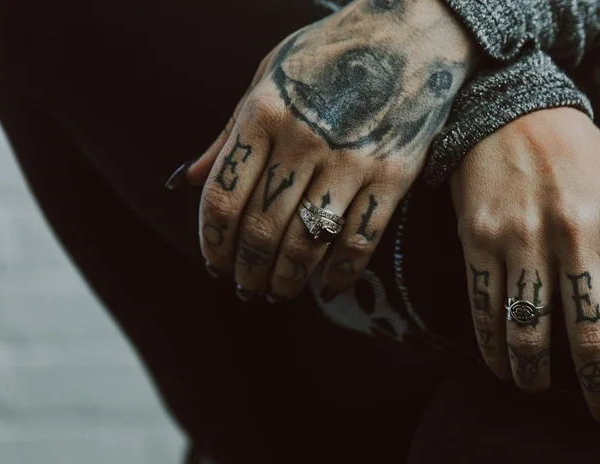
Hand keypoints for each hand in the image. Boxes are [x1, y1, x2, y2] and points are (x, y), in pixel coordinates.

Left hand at [184, 0, 476, 300]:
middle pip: (262, 227)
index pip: (223, 196)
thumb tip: (187, 180)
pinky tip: (327, 287)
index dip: (212, 240)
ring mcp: (352, 161)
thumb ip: (232, 132)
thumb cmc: (333, 53)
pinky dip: (340, 273)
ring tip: (277, 292)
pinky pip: (359, 240)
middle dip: (248, 268)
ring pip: (308, 241)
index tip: (213, 262)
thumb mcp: (269, 75)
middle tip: (245, 287)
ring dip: (287, 279)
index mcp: (264, 113)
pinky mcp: (393, 176)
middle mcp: (304, 140)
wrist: (412, 35)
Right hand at [451, 108, 599, 422]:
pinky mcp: (481, 240)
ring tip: (548, 396)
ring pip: (532, 333)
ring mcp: (524, 240)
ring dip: (539, 379)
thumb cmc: (591, 159)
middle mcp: (576, 236)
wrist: (514, 114)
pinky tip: (507, 369)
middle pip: (591, 339)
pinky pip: (486, 311)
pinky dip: (495, 351)